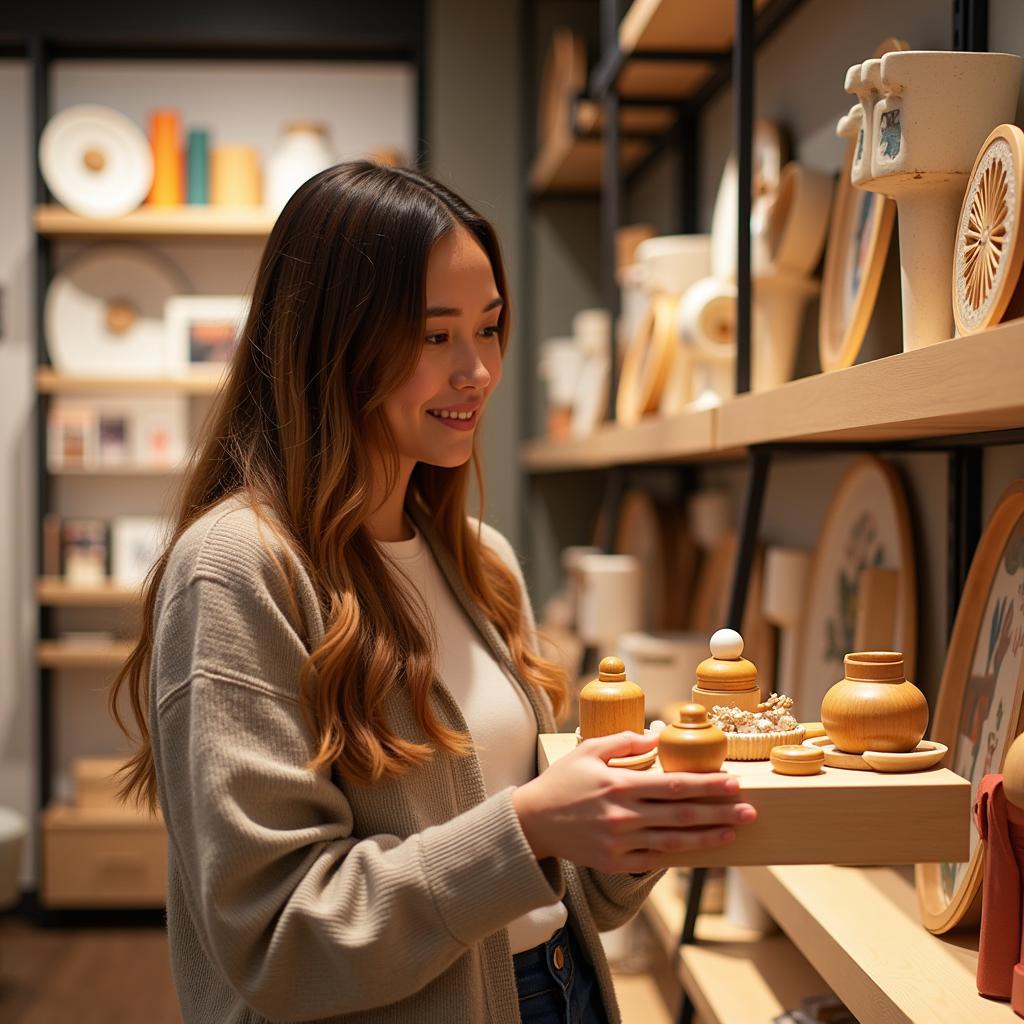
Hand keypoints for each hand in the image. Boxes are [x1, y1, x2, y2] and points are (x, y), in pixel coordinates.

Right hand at [512, 730, 755, 873]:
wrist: (533, 822)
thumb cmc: (563, 780)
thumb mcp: (589, 750)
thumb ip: (625, 742)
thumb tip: (657, 736)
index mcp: (620, 785)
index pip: (675, 785)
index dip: (708, 785)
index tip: (734, 783)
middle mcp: (624, 816)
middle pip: (683, 814)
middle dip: (720, 812)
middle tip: (750, 810)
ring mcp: (621, 842)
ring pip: (675, 841)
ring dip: (708, 837)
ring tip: (734, 832)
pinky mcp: (616, 862)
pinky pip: (655, 858)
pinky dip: (679, 853)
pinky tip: (699, 847)